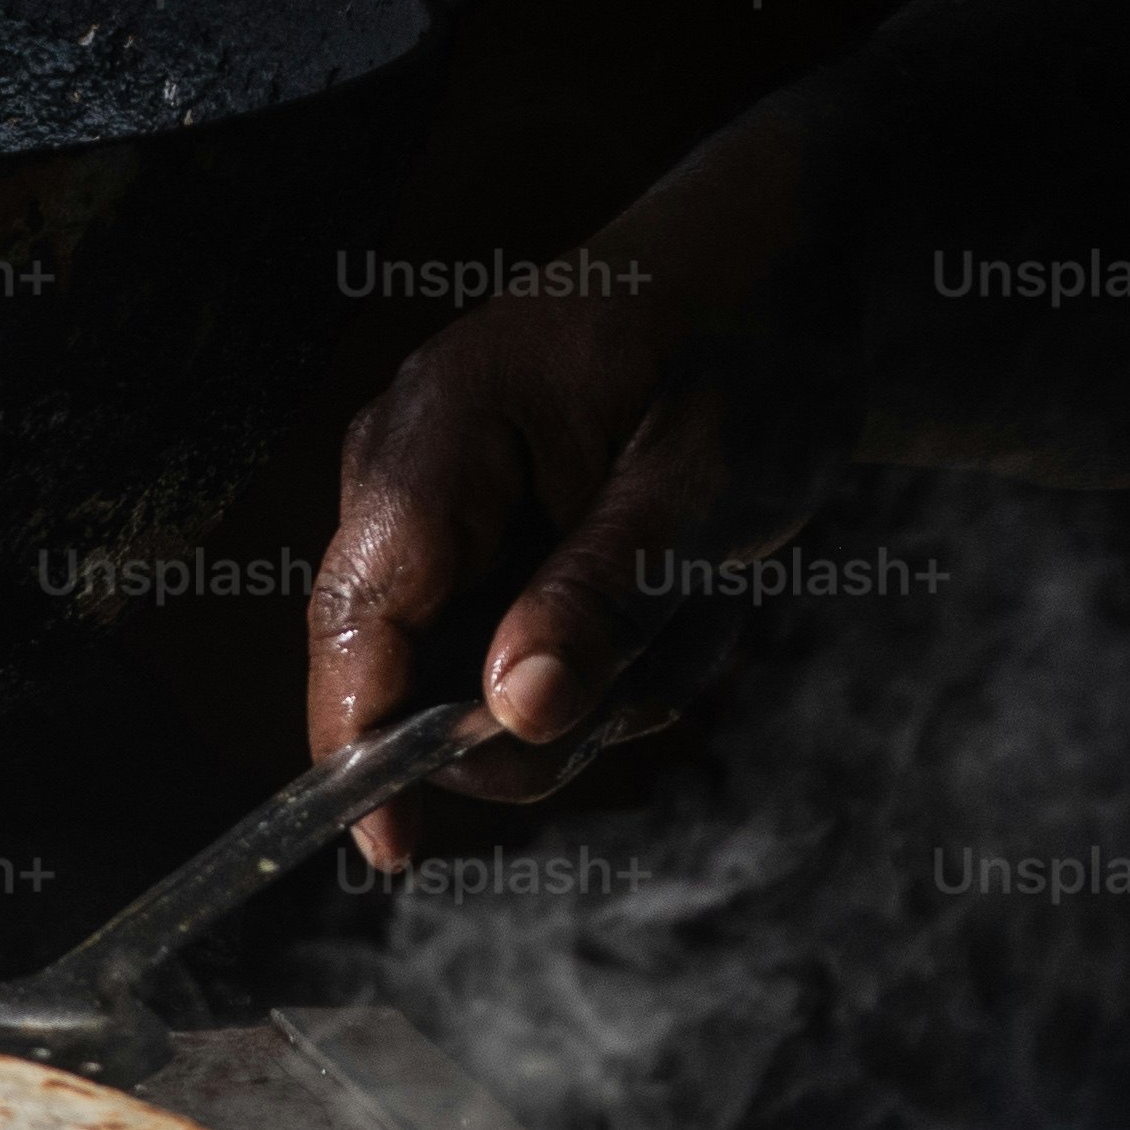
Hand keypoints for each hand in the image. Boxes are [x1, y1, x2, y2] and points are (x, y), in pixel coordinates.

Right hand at [306, 275, 733, 874]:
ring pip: (487, 693)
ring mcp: (438, 522)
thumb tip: (513, 715)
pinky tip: (678, 589)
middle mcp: (408, 481)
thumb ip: (602, 599)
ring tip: (695, 592)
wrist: (769, 279)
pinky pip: (527, 670)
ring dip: (609, 681)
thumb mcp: (700, 482)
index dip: (361, 742)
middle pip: (416, 680)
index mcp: (436, 431)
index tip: (391, 850)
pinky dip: (617, 662)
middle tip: (670, 640)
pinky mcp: (480, 557)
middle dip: (553, 707)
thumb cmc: (739, 347)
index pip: (360, 616)